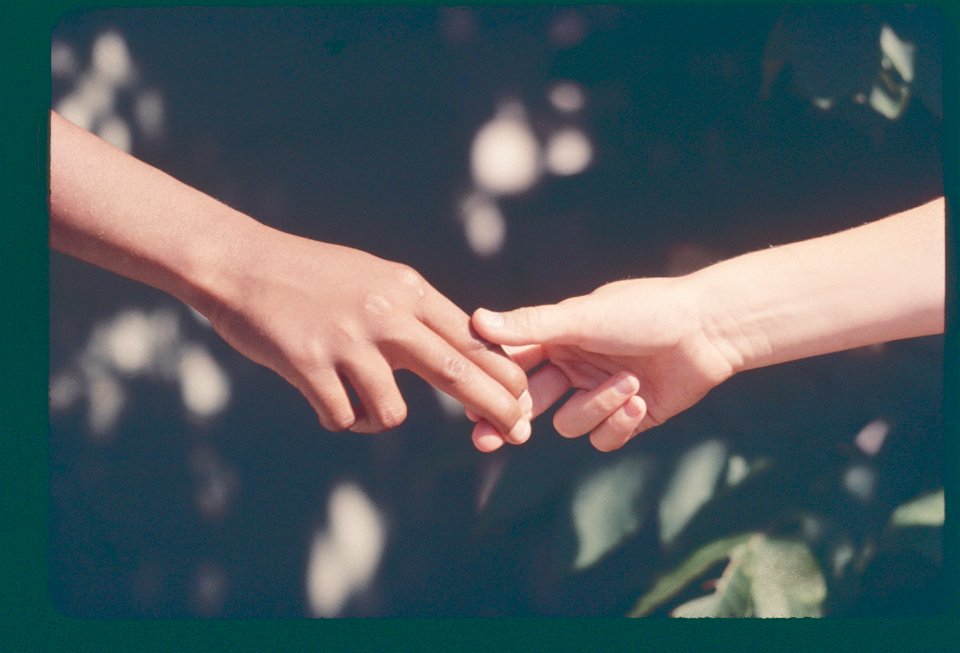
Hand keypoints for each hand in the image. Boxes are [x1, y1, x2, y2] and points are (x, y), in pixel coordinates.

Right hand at [201, 225, 531, 437]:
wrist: (241, 263)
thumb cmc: (311, 275)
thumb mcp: (374, 278)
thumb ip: (414, 311)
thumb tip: (459, 346)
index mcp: (406, 290)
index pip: (471, 336)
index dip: (501, 371)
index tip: (522, 398)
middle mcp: (385, 314)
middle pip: (457, 370)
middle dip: (496, 407)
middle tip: (519, 434)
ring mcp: (348, 340)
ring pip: (393, 412)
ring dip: (380, 419)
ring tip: (359, 405)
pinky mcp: (309, 365)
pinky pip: (344, 418)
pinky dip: (340, 419)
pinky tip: (326, 401)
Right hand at [468, 277, 736, 450]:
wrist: (709, 329)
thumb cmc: (645, 312)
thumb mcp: (583, 317)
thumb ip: (530, 325)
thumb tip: (476, 319)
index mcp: (557, 339)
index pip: (510, 366)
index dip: (491, 387)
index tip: (470, 407)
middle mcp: (573, 367)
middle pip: (528, 404)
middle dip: (513, 420)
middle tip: (494, 438)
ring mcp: (599, 394)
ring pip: (570, 423)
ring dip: (597, 408)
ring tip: (629, 385)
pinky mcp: (628, 418)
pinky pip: (604, 438)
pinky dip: (620, 423)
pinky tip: (641, 401)